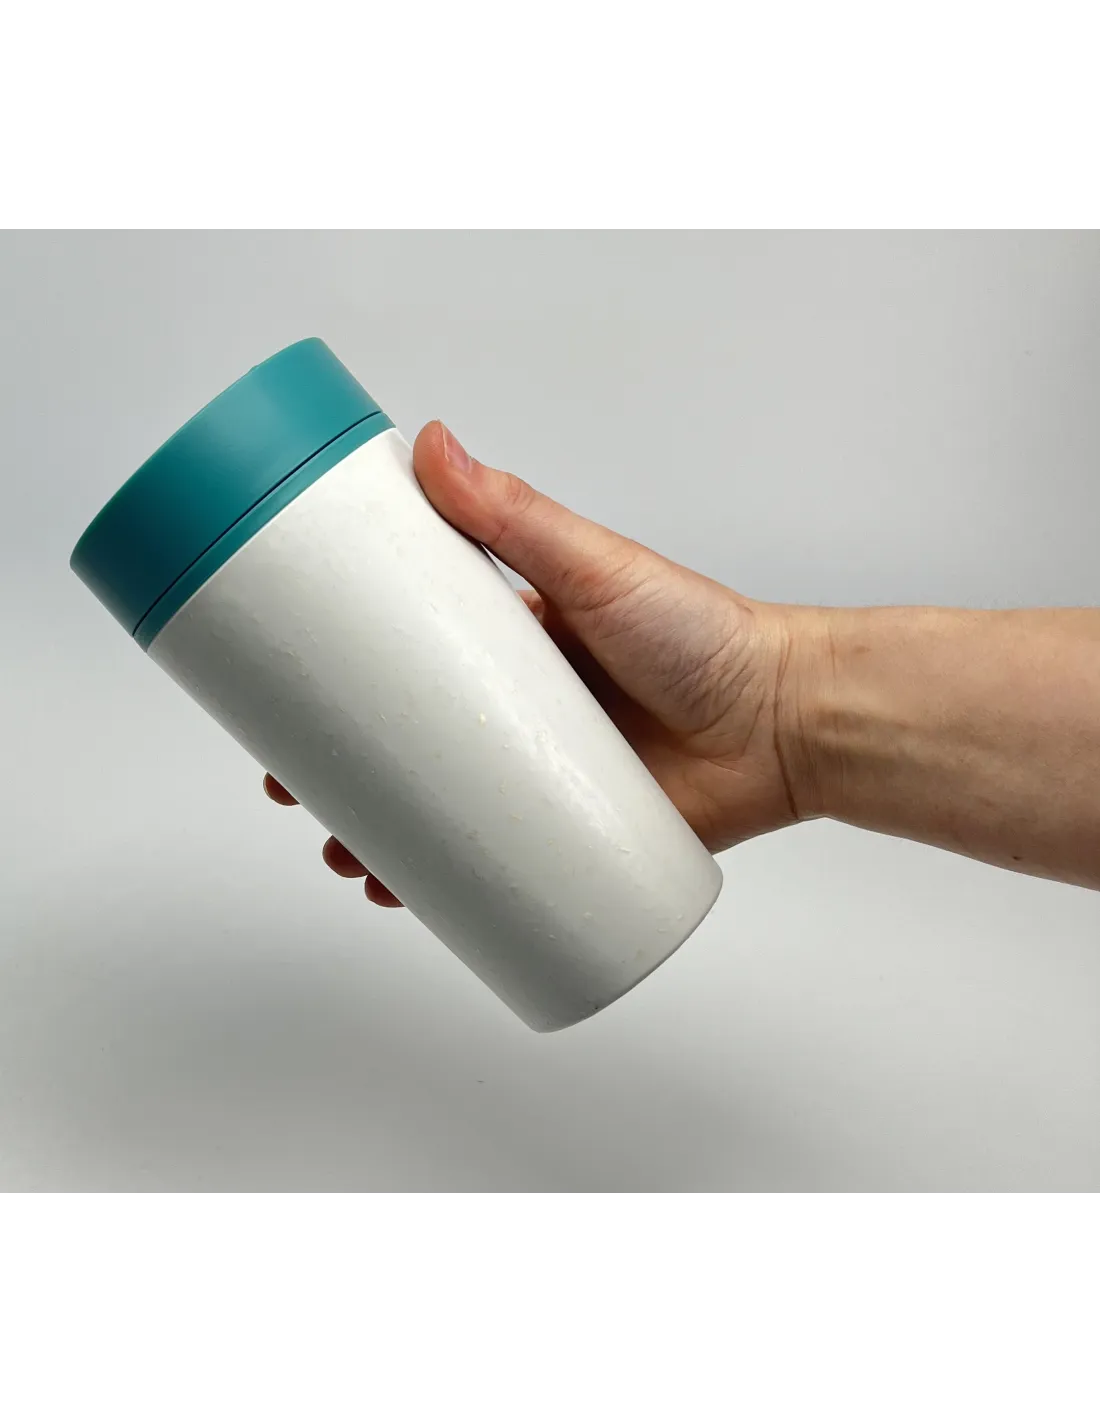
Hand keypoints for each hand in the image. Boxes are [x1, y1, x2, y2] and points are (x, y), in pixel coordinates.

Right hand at [264, 421, 805, 906]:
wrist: (785, 723)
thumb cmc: (703, 635)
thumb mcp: (596, 567)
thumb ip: (516, 514)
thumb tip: (431, 444)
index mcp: (514, 642)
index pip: (408, 655)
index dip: (343, 677)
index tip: (288, 697)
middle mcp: (520, 709)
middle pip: (411, 740)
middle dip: (346, 770)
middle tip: (295, 791)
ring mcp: (544, 775)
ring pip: (444, 810)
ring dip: (384, 834)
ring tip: (345, 855)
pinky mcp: (575, 830)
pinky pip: (502, 864)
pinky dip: (453, 884)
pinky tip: (409, 900)